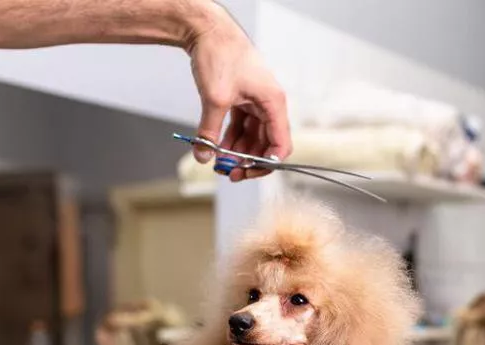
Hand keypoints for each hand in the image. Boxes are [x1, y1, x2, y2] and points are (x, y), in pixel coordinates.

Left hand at [185, 4, 291, 181]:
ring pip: (252, 137)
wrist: (208, 30)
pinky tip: (218, 148)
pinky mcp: (242, 99)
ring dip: (238, 152)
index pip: (280, 145)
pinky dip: (231, 139)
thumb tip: (203, 156)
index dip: (267, 164)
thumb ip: (209, 133)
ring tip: (220, 163)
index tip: (248, 173)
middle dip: (248, 161)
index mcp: (273, 102)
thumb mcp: (215, 100)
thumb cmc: (220, 55)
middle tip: (230, 174)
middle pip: (266, 144)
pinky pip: (241, 126)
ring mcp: (256, 101)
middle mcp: (268, 103)